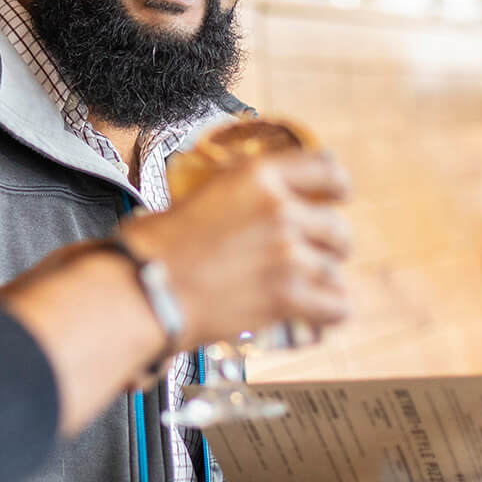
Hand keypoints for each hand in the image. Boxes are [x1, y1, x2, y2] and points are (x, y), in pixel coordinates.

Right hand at [119, 151, 351, 347]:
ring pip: (335, 267)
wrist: (145, 289)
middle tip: (307, 255)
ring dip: (321, 279)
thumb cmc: (157, 246)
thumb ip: (241, 198)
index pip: (327, 170)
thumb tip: (257, 208)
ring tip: (300, 288)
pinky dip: (327, 311)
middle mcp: (280, 209)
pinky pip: (337, 305)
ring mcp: (287, 253)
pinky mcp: (288, 295)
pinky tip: (313, 311)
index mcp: (258, 176)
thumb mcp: (200, 196)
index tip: (335, 197)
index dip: (337, 186)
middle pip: (336, 226)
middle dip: (326, 242)